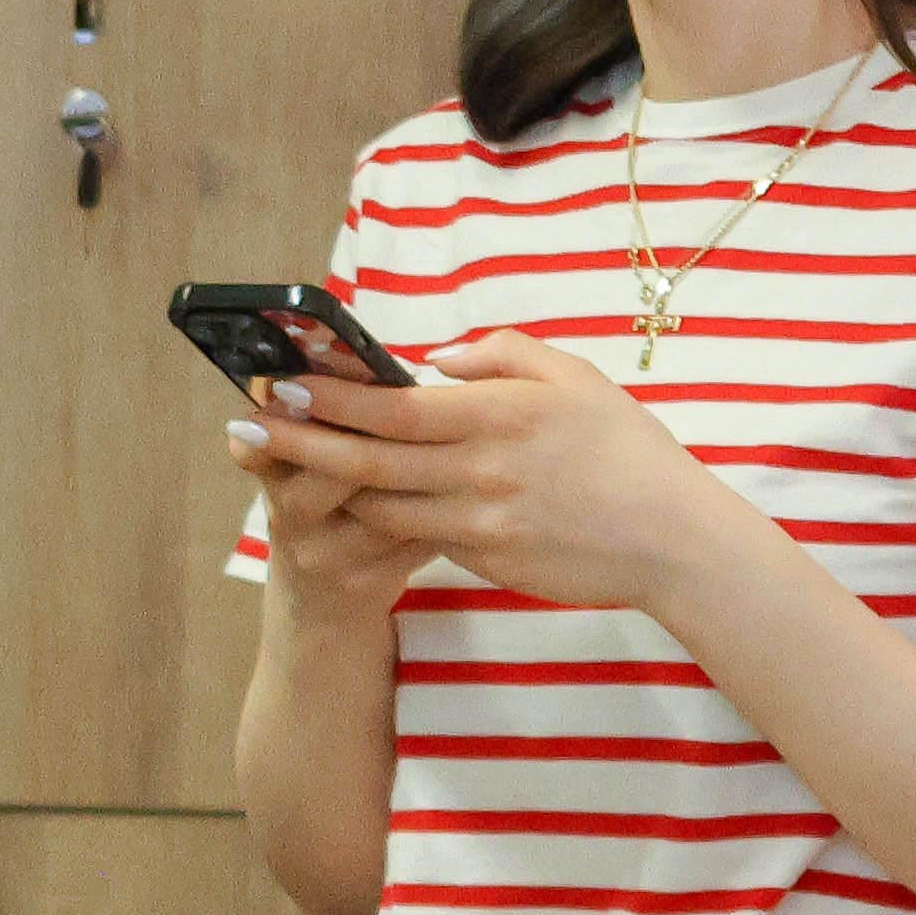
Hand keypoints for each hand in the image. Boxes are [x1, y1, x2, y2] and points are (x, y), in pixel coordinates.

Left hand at [232, 328, 751, 617]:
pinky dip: (374, 521)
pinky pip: (415, 537)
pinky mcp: (484, 558)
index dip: (331, 395)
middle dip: (299, 440)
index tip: (280, 381)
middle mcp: (482, 468)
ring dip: (324, 486)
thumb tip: (434, 359)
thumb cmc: (626, 449)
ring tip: (272, 465)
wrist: (672, 539)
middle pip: (370, 457)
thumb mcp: (574, 378)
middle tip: (243, 426)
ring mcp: (481, 521)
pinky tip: (337, 507)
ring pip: (381, 505)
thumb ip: (501, 356)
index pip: (395, 405)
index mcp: (500, 414)